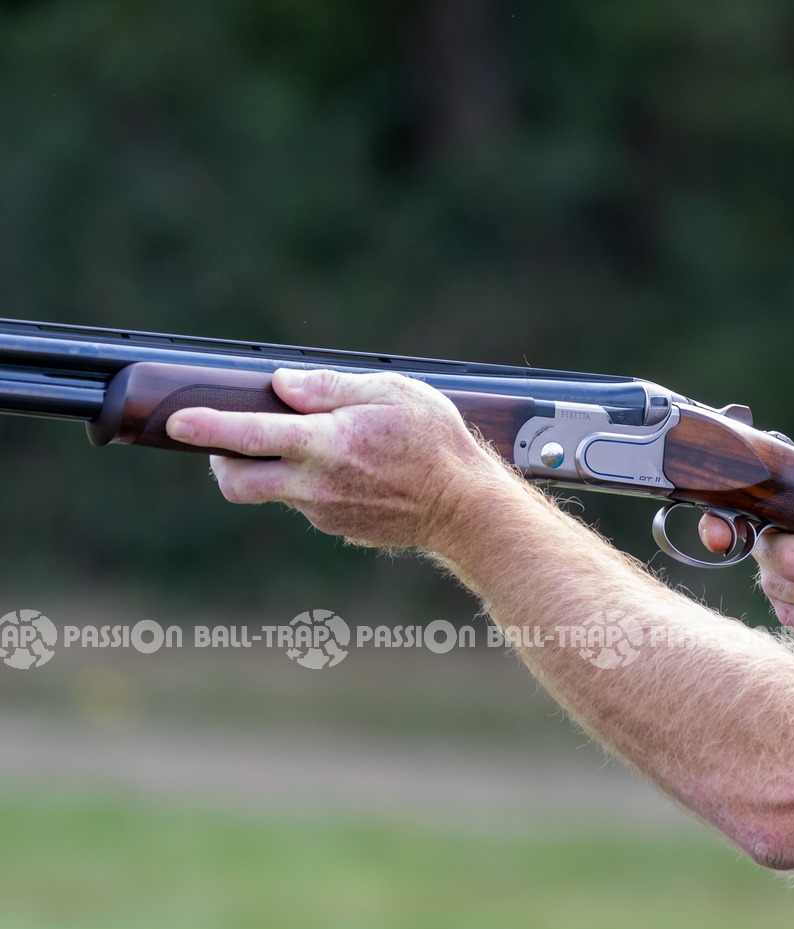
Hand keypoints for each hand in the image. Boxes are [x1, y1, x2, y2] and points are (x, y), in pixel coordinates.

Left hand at [165, 368, 515, 549]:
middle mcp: (315, 484)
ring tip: (322, 449)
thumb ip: (331, 387)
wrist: (466, 510)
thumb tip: (282, 385)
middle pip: (236, 481)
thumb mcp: (393, 393)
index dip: (205, 428)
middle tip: (234, 441)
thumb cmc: (436, 444)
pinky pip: (307, 504)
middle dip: (220, 461)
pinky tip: (353, 474)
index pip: (248, 435)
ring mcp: (323, 512)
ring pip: (274, 491)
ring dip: (277, 470)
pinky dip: (312, 486)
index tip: (176, 421)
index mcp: (325, 443)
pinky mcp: (337, 528)